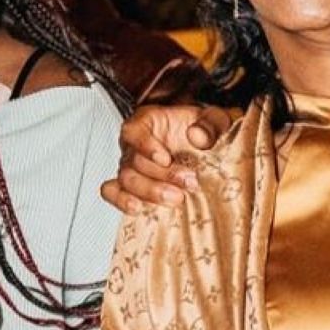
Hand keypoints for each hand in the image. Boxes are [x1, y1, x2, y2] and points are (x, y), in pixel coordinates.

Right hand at [101, 102, 233, 214]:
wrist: (207, 149)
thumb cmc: (205, 130)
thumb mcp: (215, 120)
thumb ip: (209, 125)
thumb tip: (197, 136)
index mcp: (148, 122)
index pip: (134, 131)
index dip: (145, 146)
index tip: (165, 159)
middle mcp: (135, 144)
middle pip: (134, 161)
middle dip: (162, 175)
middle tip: (189, 182)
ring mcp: (132, 166)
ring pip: (127, 180)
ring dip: (151, 192)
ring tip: (177, 198)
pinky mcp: (133, 185)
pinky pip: (114, 192)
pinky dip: (121, 201)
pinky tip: (139, 209)